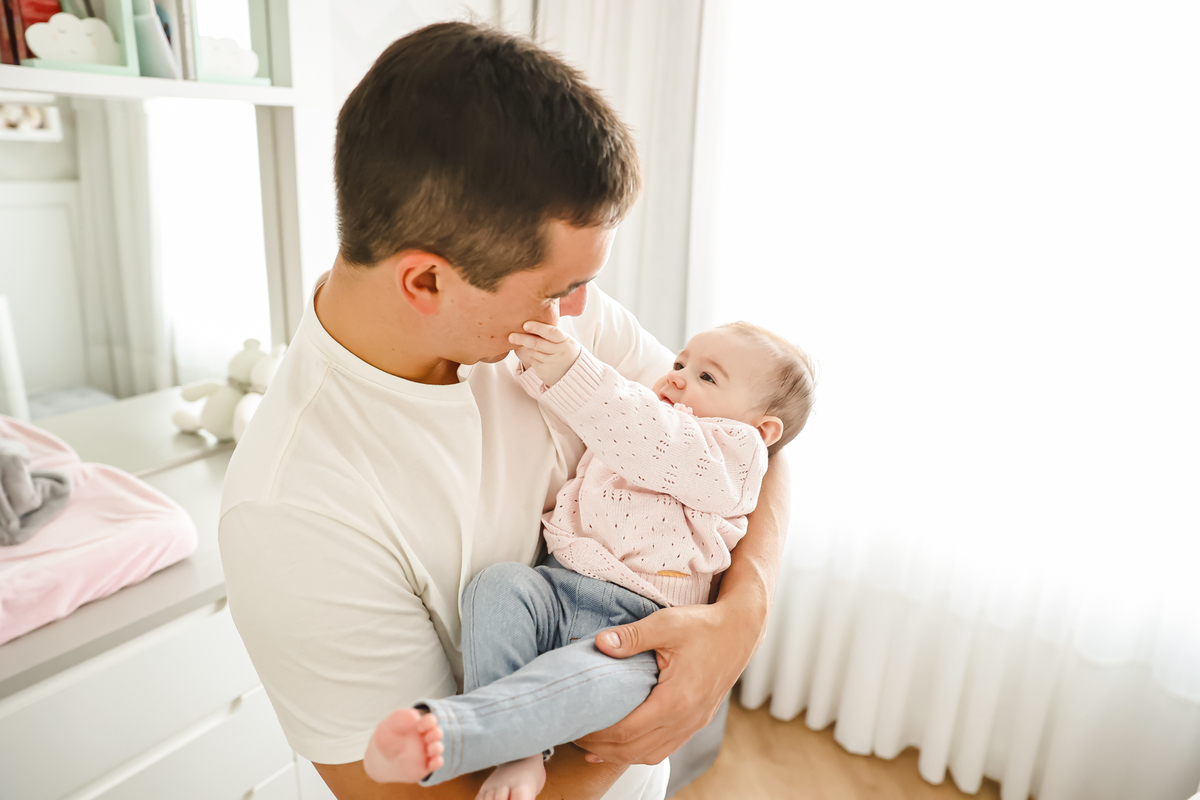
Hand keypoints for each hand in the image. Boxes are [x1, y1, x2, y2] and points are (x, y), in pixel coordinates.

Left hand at [508, 321, 581, 385]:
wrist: (573, 373)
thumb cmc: (564, 350)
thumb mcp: (564, 340)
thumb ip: (550, 333)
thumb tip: (528, 323)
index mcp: (565, 341)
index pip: (551, 332)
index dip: (538, 328)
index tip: (525, 325)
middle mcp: (559, 353)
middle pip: (537, 344)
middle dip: (522, 339)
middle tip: (511, 336)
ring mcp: (552, 364)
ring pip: (533, 353)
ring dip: (529, 348)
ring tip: (534, 347)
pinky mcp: (544, 373)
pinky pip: (533, 362)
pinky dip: (533, 358)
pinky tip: (541, 359)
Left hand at [573, 602, 754, 765]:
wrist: (740, 632)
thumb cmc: (704, 626)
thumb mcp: (666, 624)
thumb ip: (632, 636)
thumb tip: (600, 644)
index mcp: (676, 699)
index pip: (627, 730)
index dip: (598, 732)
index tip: (576, 723)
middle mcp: (686, 719)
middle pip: (634, 749)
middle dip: (601, 747)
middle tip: (574, 734)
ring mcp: (693, 724)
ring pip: (649, 754)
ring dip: (619, 754)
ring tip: (592, 745)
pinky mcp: (696, 722)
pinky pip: (664, 749)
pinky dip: (639, 752)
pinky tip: (623, 746)